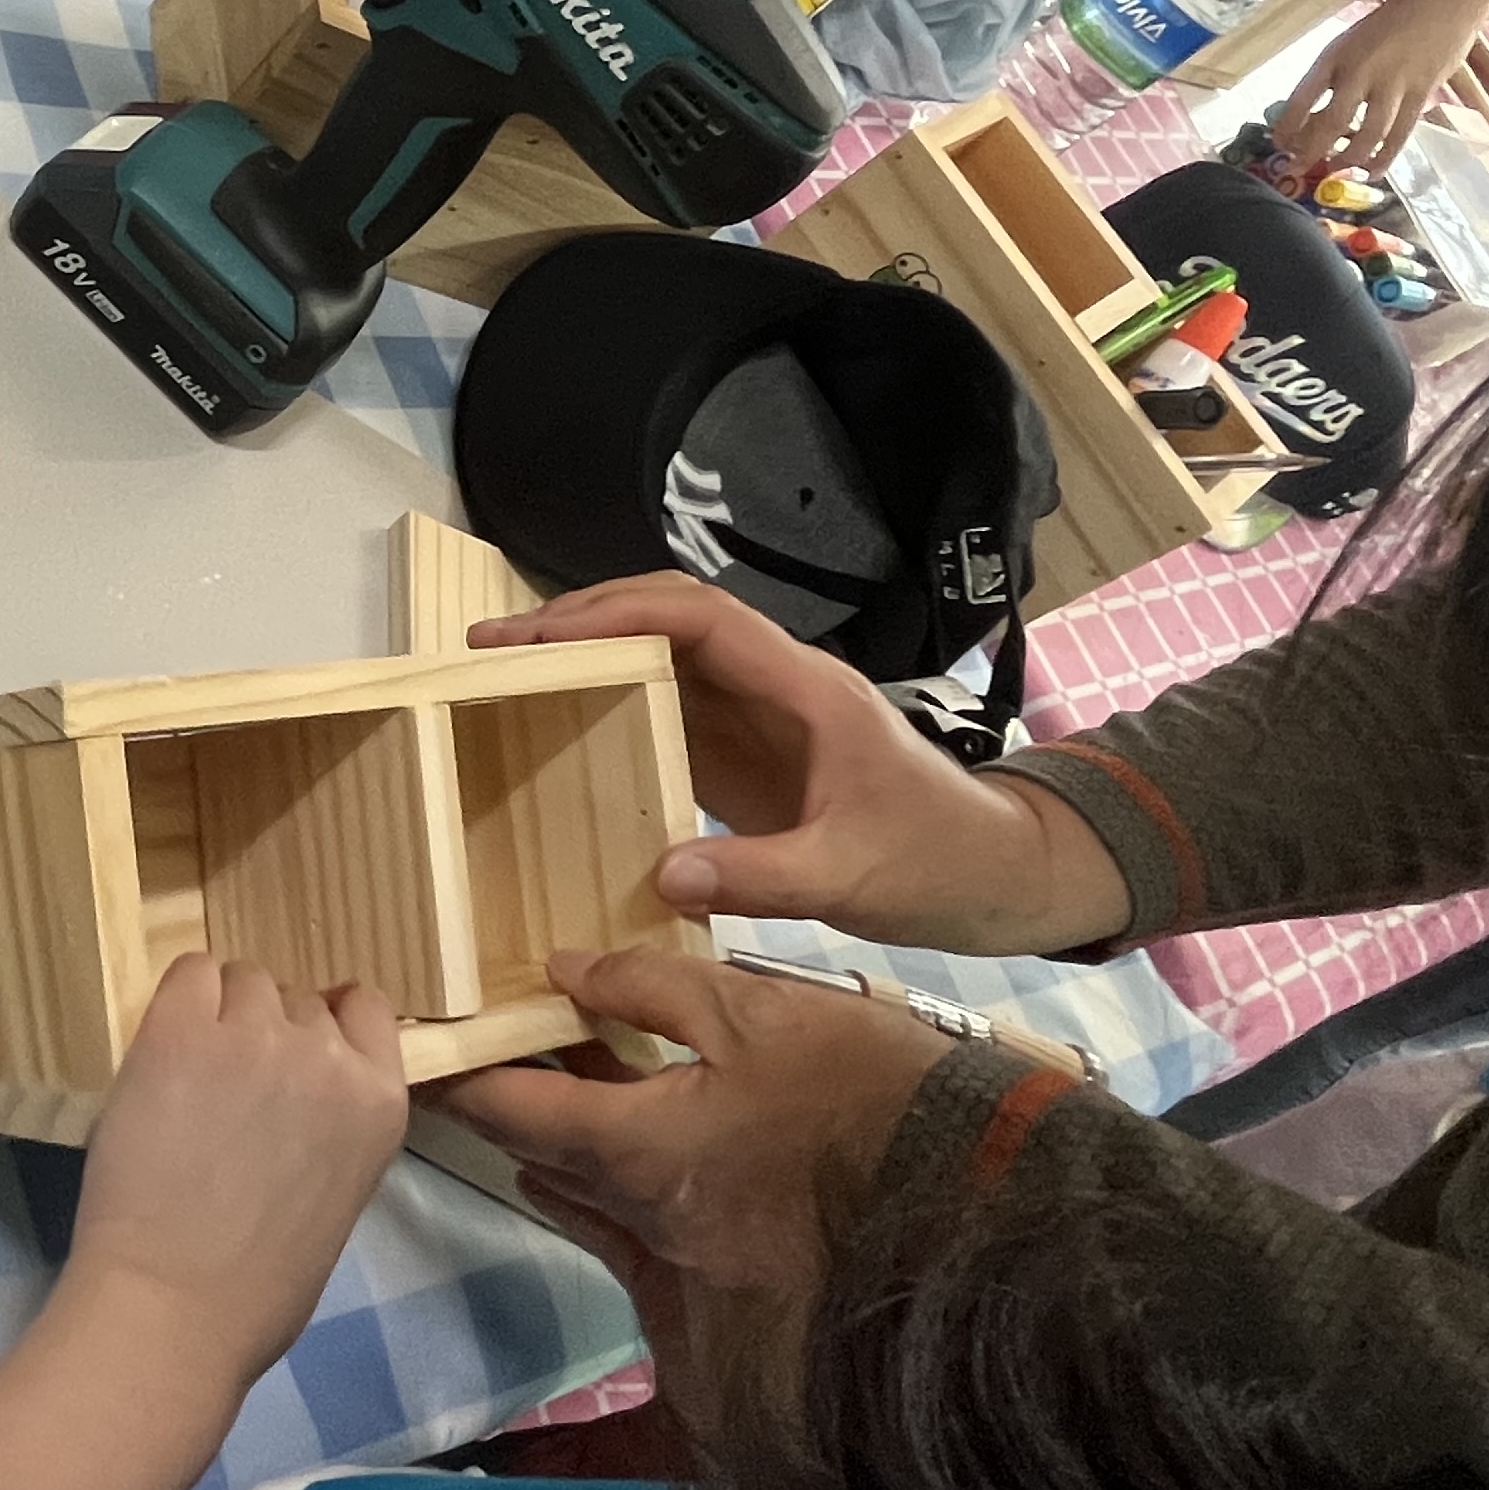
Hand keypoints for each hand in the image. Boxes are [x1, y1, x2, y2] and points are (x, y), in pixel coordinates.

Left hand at [59, 953, 407, 1395]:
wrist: (176, 1306)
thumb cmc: (258, 1289)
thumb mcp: (338, 1198)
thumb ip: (332, 1128)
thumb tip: (295, 1097)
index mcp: (380, 1104)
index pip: (368, 1008)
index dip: (327, 1024)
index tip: (295, 1055)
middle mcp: (329, 1056)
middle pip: (299, 997)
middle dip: (267, 1031)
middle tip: (229, 1089)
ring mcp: (256, 1036)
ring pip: (244, 980)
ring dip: (221, 1013)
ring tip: (191, 1075)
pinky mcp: (182, 1031)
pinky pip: (189, 972)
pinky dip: (179, 1000)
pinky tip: (163, 1048)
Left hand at [428, 948, 957, 1326]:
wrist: (985, 1209)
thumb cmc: (874, 1093)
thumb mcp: (762, 1012)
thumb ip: (651, 989)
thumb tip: (563, 973)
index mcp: (639, 1152)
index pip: (513, 1116)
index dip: (462, 1082)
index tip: (429, 1058)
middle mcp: (645, 1231)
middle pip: (548, 1173)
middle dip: (517, 1127)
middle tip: (494, 1080)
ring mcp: (689, 1286)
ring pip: (599, 1220)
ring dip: (573, 1173)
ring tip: (565, 1121)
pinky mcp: (734, 1323)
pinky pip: (653, 1268)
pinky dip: (633, 1221)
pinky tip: (646, 1189)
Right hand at [470, 575, 1127, 951]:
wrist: (997, 875)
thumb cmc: (940, 862)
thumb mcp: (853, 875)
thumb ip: (762, 875)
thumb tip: (662, 875)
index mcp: (805, 689)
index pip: (698, 619)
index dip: (616, 614)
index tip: (540, 634)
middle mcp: (776, 687)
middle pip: (666, 620)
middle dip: (578, 621)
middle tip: (491, 648)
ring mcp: (762, 719)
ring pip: (662, 659)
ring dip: (586, 658)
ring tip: (501, 679)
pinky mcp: (751, 757)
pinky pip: (671, 712)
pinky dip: (610, 708)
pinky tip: (556, 734)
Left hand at [1275, 0, 1463, 169]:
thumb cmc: (1391, 23)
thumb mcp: (1351, 42)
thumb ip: (1334, 76)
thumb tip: (1311, 118)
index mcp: (1336, 55)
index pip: (1302, 96)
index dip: (1287, 126)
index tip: (1278, 144)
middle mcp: (1361, 71)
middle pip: (1332, 123)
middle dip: (1311, 152)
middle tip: (1299, 168)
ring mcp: (1393, 84)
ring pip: (1367, 136)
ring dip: (1348, 160)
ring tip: (1335, 170)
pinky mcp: (1421, 94)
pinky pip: (1399, 136)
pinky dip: (1384, 159)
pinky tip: (1373, 172)